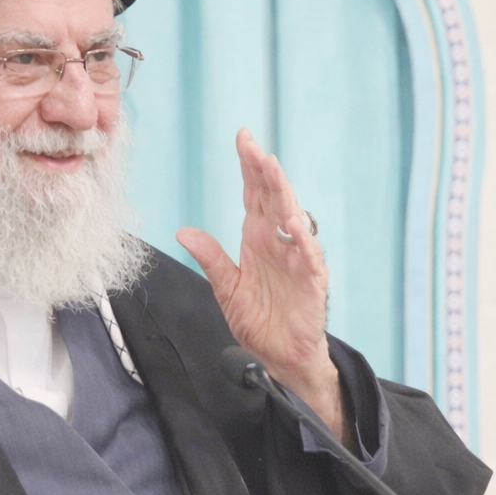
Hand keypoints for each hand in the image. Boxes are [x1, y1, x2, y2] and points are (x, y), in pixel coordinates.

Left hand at [176, 128, 345, 441]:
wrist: (282, 356)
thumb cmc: (259, 321)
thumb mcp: (227, 289)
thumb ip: (211, 259)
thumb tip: (184, 231)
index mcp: (257, 239)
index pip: (253, 195)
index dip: (249, 168)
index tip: (243, 138)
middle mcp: (278, 242)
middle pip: (272, 198)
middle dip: (263, 171)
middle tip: (253, 146)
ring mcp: (297, 258)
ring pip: (292, 217)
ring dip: (283, 194)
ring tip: (273, 170)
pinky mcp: (312, 280)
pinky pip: (309, 256)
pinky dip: (303, 240)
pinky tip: (294, 224)